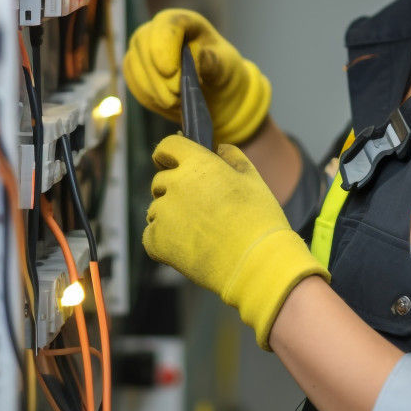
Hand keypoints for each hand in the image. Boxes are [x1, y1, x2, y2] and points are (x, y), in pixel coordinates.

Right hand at [123, 9, 270, 144]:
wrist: (213, 92)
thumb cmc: (221, 72)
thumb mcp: (225, 67)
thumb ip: (214, 62)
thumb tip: (203, 56)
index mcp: (184, 22)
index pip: (167, 25)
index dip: (164, 47)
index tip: (170, 73)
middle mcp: (157, 30)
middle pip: (144, 44)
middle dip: (157, 75)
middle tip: (177, 96)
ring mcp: (142, 49)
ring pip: (135, 66)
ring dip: (154, 89)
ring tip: (177, 104)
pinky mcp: (134, 69)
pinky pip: (134, 83)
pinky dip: (149, 97)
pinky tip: (169, 104)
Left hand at [143, 135, 329, 348]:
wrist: (255, 263)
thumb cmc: (258, 218)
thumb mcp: (252, 178)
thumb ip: (232, 156)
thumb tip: (218, 148)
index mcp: (198, 164)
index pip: (167, 147)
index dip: (169, 154)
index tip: (174, 162)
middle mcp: (175, 184)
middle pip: (160, 180)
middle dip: (174, 188)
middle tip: (199, 206)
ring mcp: (163, 213)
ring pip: (156, 208)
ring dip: (170, 215)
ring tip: (198, 230)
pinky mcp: (156, 241)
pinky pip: (151, 234)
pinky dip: (163, 239)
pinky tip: (188, 245)